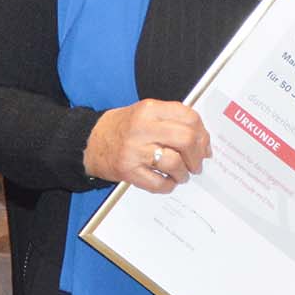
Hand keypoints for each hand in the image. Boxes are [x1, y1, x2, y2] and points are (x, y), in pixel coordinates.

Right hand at [83, 99, 210, 190]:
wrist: (90, 142)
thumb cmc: (122, 127)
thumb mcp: (146, 112)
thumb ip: (172, 120)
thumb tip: (202, 140)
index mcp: (150, 109)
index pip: (189, 117)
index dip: (203, 134)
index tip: (204, 145)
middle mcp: (142, 128)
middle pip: (186, 140)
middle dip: (198, 156)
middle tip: (197, 163)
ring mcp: (134, 150)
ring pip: (175, 163)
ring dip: (184, 173)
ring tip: (182, 174)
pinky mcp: (128, 171)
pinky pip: (158, 183)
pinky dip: (168, 186)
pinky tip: (167, 182)